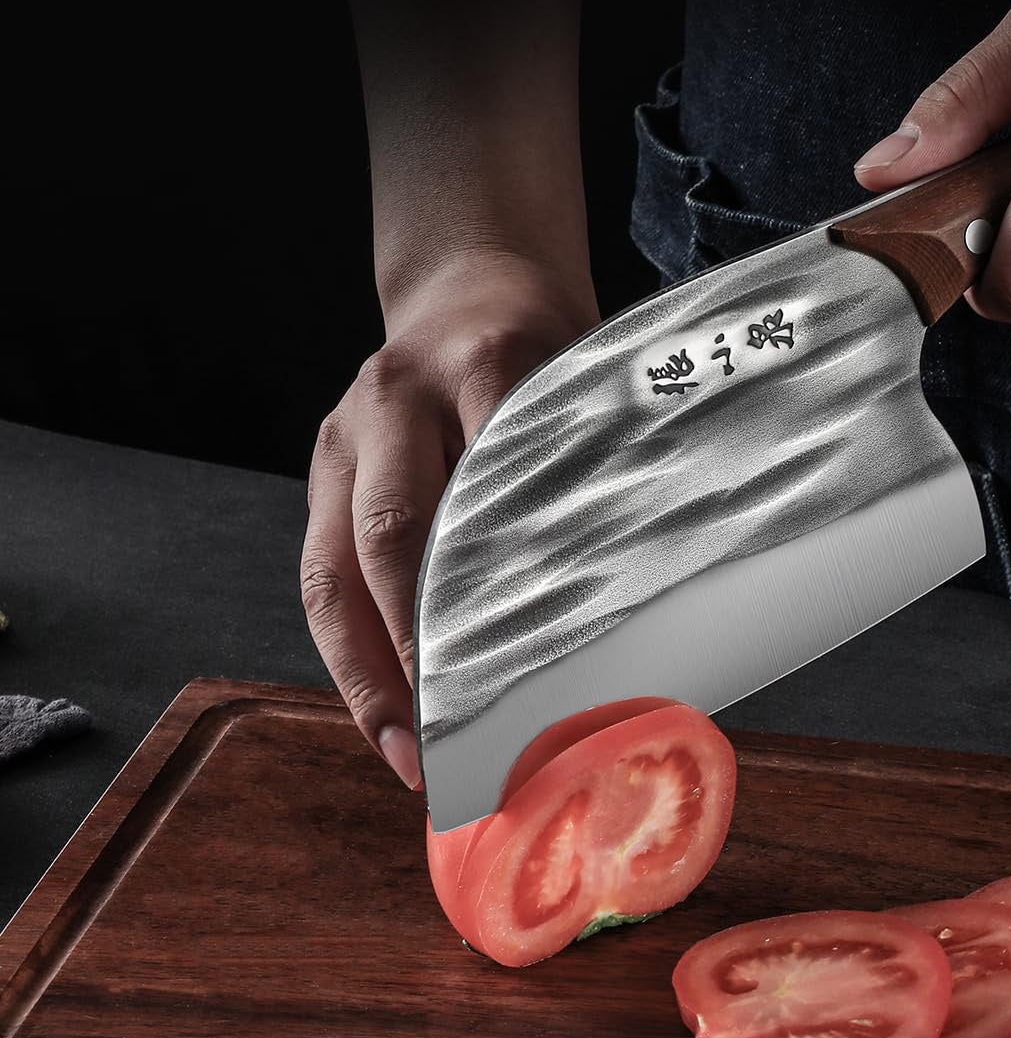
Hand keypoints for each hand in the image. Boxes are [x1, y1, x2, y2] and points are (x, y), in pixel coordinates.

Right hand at [301, 253, 598, 787]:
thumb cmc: (551, 353)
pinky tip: (383, 713)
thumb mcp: (592, 386)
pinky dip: (351, 651)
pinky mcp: (321, 464)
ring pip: (338, 568)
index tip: (540, 668)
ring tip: (409, 754)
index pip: (496, 487)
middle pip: (397, 535)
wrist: (470, 282)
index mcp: (490, 362)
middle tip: (463, 737)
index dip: (509, 582)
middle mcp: (400, 395)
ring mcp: (348, 429)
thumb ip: (608, 473)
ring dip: (370, 673)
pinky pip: (320, 572)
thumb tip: (663, 606)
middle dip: (424, 648)